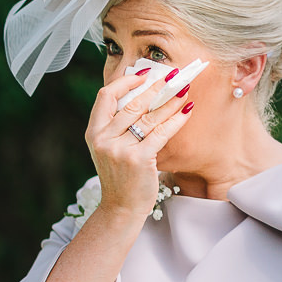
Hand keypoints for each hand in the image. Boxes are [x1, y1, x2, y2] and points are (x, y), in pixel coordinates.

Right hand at [83, 68, 194, 223]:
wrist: (120, 207)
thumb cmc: (119, 176)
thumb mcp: (108, 149)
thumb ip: (117, 126)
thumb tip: (142, 96)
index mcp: (93, 133)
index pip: (105, 96)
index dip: (126, 81)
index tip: (145, 75)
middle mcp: (103, 139)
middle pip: (132, 103)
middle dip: (156, 87)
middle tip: (173, 76)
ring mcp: (120, 150)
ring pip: (149, 116)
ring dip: (170, 100)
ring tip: (184, 90)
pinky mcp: (139, 159)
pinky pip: (162, 133)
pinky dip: (177, 119)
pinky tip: (188, 110)